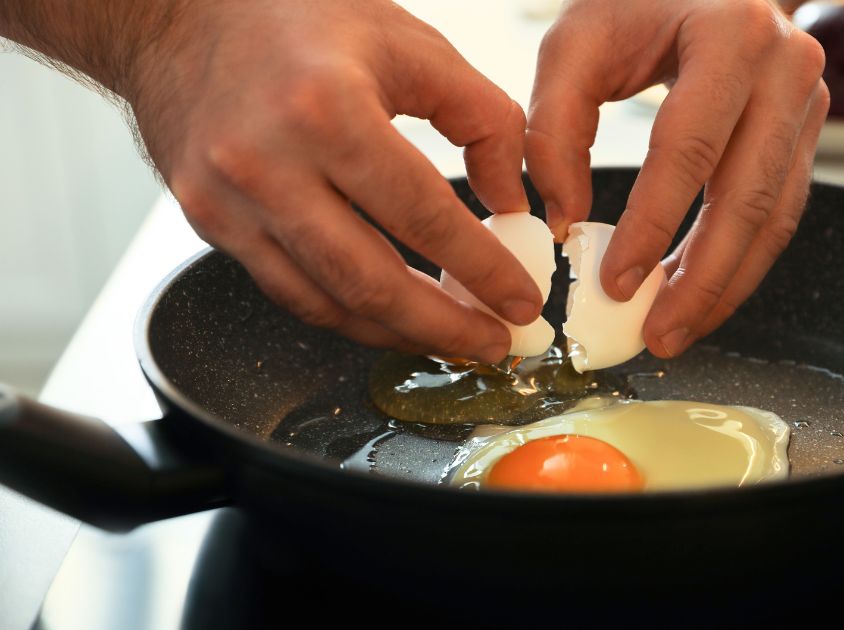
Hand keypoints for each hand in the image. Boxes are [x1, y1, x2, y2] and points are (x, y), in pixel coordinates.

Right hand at [124, 0, 540, 362]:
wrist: (176, 16)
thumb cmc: (293, 18)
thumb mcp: (409, 42)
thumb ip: (482, 119)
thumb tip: (511, 204)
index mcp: (326, 108)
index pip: (423, 215)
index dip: (482, 269)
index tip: (520, 299)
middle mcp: (267, 163)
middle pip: (370, 281)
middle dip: (443, 326)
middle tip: (492, 342)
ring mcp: (228, 200)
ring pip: (327, 302)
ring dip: (397, 332)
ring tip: (450, 337)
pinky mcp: (208, 222)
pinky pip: (289, 290)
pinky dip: (346, 313)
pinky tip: (389, 316)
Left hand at [526, 0, 828, 357]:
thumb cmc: (638, 0)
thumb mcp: (577, 42)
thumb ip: (555, 127)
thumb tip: (564, 219)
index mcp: (731, 34)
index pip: (689, 149)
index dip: (652, 225)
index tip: (615, 282)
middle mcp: (787, 67)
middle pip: (747, 198)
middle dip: (702, 280)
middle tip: (658, 333)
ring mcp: (809, 101)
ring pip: (774, 217)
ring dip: (726, 284)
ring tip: (677, 328)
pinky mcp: (806, 131)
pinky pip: (779, 211)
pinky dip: (741, 260)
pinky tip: (702, 292)